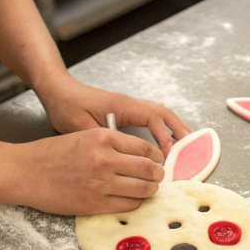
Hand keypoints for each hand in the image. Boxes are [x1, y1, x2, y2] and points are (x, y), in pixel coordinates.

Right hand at [11, 128, 164, 214]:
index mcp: (103, 137)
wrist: (26, 172)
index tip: (159, 160)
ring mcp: (100, 183)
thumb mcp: (84, 136)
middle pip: (148, 168)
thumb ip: (111, 143)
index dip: (157, 155)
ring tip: (149, 188)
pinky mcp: (94, 203)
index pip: (144, 147)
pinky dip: (135, 202)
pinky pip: (127, 205)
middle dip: (158, 174)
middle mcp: (104, 159)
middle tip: (159, 176)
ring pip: (142, 188)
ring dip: (150, 189)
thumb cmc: (52, 153)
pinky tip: (132, 198)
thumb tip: (139, 155)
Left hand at [35, 73, 190, 156]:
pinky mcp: (124, 111)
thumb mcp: (80, 126)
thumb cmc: (67, 106)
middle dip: (178, 128)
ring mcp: (127, 106)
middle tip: (193, 145)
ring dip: (173, 126)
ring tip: (187, 143)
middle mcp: (129, 103)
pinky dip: (162, 127)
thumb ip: (101, 140)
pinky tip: (165, 140)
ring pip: (157, 113)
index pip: (151, 117)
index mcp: (121, 105)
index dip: (163, 135)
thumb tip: (118, 158)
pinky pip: (149, 117)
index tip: (170, 152)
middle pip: (161, 112)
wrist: (57, 91)